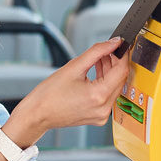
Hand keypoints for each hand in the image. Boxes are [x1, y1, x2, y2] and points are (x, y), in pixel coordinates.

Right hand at [7, 37, 128, 143]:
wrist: (38, 114)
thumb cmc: (49, 94)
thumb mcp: (74, 66)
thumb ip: (96, 52)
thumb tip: (113, 43)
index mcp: (99, 96)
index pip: (121, 71)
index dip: (122, 55)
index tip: (119, 46)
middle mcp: (103, 108)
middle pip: (120, 80)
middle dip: (115, 63)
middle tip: (106, 51)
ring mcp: (101, 115)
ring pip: (115, 88)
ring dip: (110, 72)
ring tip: (98, 60)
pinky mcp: (98, 117)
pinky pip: (108, 97)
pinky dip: (105, 84)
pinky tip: (96, 73)